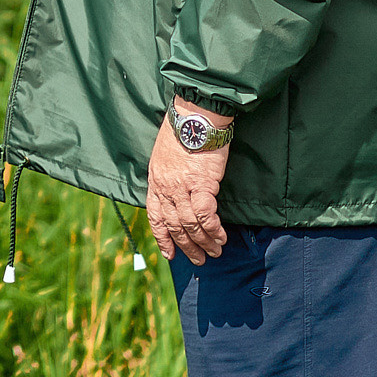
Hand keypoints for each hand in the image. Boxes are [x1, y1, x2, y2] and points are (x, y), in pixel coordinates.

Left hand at [144, 104, 230, 263]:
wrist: (196, 116)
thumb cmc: (183, 131)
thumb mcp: (164, 154)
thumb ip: (167, 175)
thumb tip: (176, 191)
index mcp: (155, 180)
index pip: (155, 215)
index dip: (162, 237)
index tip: (170, 253)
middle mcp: (165, 186)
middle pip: (174, 224)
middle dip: (186, 246)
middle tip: (199, 260)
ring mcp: (182, 186)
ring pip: (190, 223)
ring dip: (204, 242)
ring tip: (215, 252)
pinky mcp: (202, 183)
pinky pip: (206, 214)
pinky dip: (213, 229)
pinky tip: (221, 237)